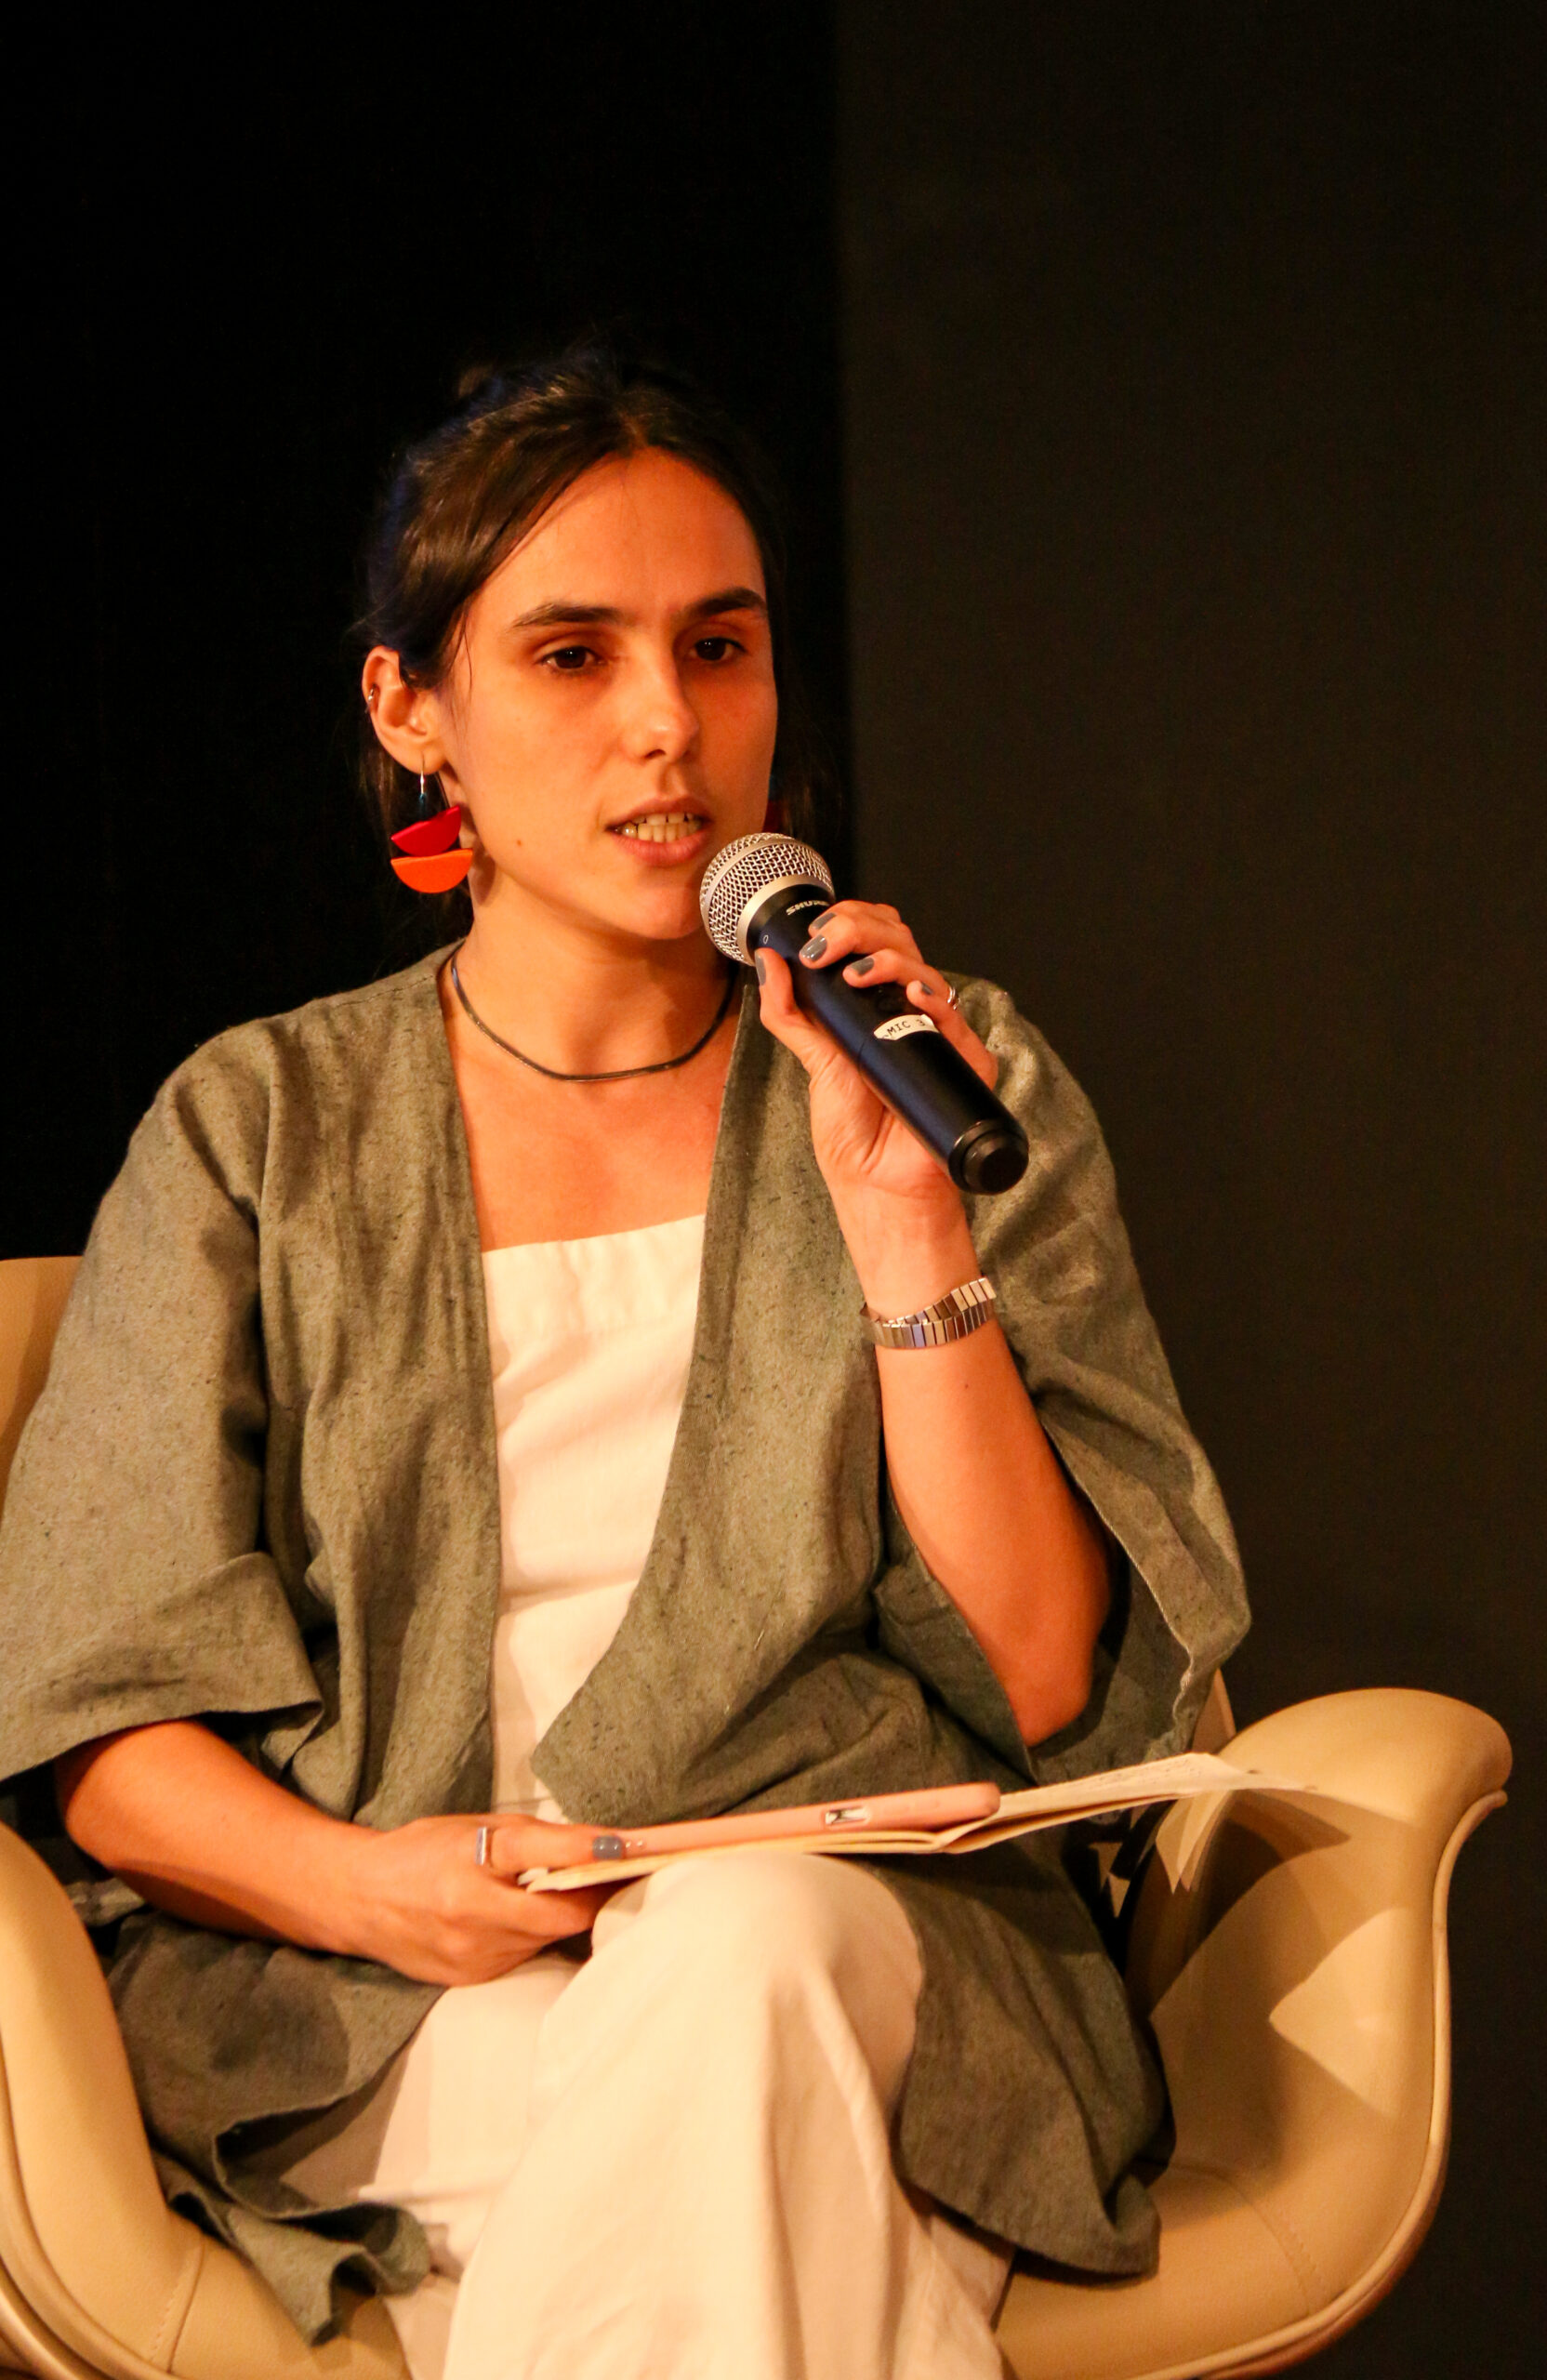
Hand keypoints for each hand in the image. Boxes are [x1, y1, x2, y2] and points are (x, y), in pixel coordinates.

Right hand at [345, 1812, 617, 1985]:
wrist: (358, 1899)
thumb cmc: (422, 1851)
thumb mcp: (475, 1826)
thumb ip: (534, 1838)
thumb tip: (598, 1843)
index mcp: (470, 1862)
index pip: (542, 1851)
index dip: (590, 1849)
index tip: (630, 1845)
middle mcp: (472, 1913)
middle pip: (562, 1914)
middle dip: (597, 1896)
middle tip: (625, 1876)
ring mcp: (472, 1953)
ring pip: (548, 1938)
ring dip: (568, 1916)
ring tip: (585, 1892)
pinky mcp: (471, 1978)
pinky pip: (525, 1956)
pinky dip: (538, 1936)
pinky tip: (536, 1917)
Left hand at [754, 901, 998, 1299]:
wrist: (878, 1184)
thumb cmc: (853, 1132)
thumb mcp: (812, 1060)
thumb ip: (789, 1012)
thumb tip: (769, 961)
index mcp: (875, 1006)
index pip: (876, 940)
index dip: (852, 922)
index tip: (817, 934)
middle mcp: (910, 1012)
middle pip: (901, 943)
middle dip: (861, 929)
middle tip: (827, 944)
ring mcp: (938, 1033)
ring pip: (925, 969)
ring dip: (888, 958)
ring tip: (856, 973)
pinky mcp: (964, 1061)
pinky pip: (954, 1016)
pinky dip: (931, 996)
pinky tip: (910, 993)